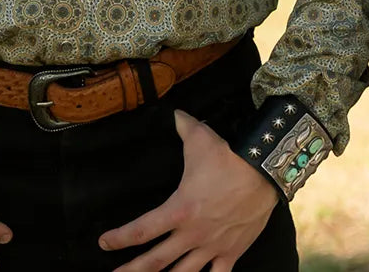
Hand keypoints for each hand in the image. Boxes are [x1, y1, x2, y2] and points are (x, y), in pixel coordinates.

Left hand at [99, 109, 279, 271]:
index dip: (119, 238)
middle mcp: (191, 234)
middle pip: (155, 262)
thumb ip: (183, 127)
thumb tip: (174, 113)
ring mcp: (211, 247)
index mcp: (179, 209)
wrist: (264, 171)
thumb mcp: (201, 139)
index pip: (141, 230)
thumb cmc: (229, 157)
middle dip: (132, 271)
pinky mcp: (231, 253)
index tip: (104, 242)